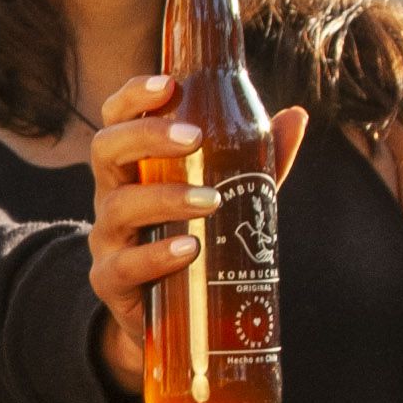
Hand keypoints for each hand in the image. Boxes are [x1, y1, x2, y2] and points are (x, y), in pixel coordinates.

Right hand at [87, 75, 307, 400]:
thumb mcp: (228, 195)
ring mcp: (107, 238)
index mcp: (134, 165)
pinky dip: (156, 255)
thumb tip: (296, 115)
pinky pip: (123, 265)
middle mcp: (111, 194)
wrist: (172, 319)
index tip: (169, 83)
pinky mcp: (110, 282)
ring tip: (211, 200)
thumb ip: (257, 159)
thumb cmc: (195, 237)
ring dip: (166, 197)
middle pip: (106, 149)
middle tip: (194, 135)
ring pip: (119, 207)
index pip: (118, 117)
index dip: (135, 96)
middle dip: (147, 135)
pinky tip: (188, 247)